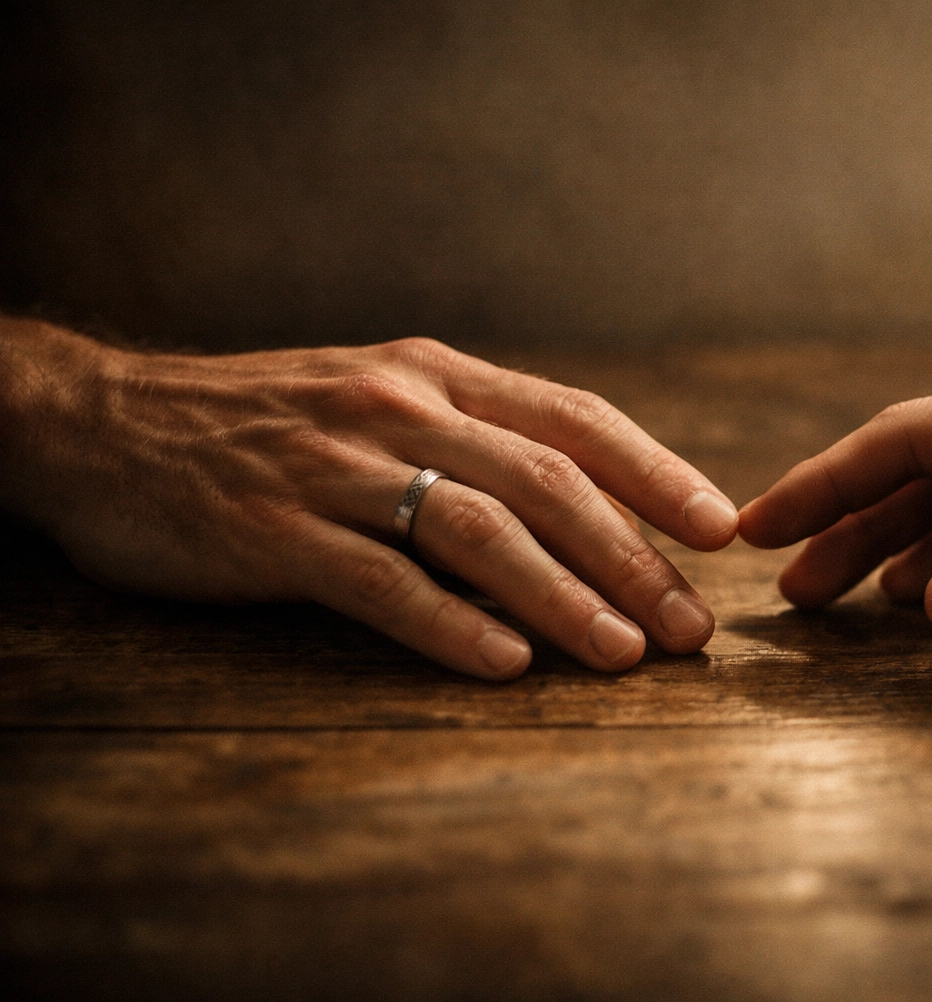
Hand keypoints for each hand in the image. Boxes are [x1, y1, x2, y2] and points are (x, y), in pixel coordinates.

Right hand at [0, 319, 738, 678]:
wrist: (102, 421)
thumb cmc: (265, 422)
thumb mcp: (378, 400)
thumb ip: (472, 439)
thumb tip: (585, 509)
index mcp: (436, 374)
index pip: (573, 418)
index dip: (655, 472)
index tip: (720, 528)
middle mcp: (398, 407)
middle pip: (545, 483)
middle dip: (632, 557)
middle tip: (690, 626)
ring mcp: (335, 466)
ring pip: (478, 531)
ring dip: (562, 597)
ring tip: (623, 655)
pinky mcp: (273, 530)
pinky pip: (380, 581)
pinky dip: (450, 626)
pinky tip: (505, 666)